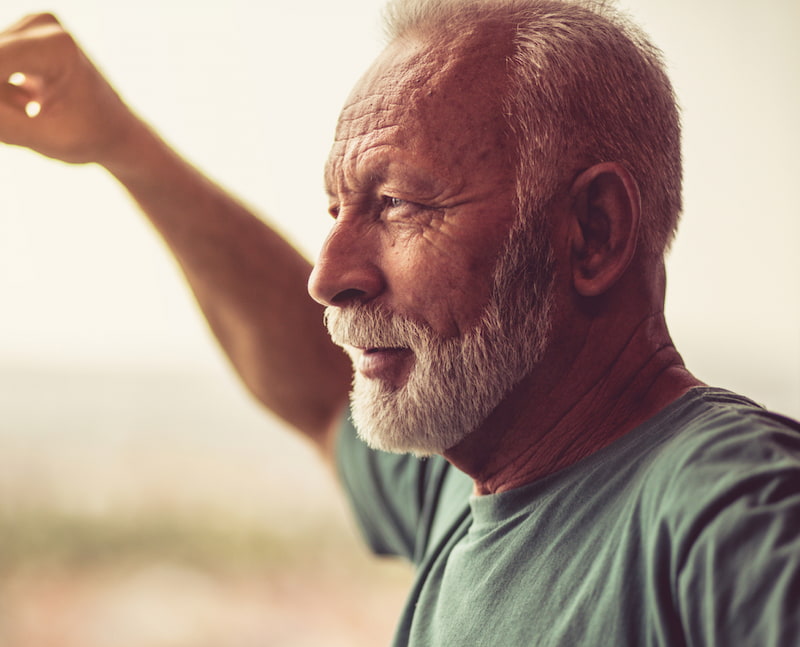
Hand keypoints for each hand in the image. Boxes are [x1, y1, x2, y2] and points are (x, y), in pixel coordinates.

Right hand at [0, 13, 135, 164]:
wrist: (115, 130)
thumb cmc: (89, 137)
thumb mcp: (45, 138)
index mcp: (56, 46)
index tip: (8, 115)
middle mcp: (42, 25)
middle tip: (29, 112)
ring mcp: (30, 26)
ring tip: (30, 109)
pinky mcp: (19, 36)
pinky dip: (0, 91)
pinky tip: (28, 102)